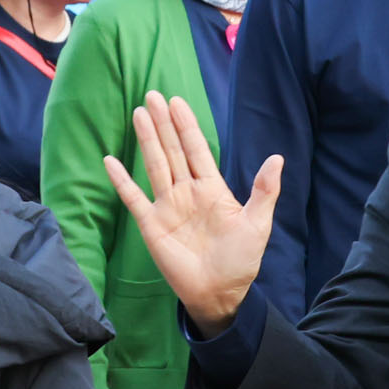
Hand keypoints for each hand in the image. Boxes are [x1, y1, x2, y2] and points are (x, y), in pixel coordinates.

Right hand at [102, 91, 278, 336]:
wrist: (219, 293)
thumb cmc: (241, 261)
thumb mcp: (258, 224)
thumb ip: (264, 191)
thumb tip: (277, 158)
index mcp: (212, 189)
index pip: (197, 149)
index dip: (187, 125)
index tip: (177, 101)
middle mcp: (187, 192)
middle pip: (172, 150)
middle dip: (164, 123)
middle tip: (153, 95)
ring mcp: (167, 206)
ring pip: (155, 165)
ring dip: (147, 140)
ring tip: (139, 113)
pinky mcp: (151, 225)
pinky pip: (133, 198)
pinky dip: (122, 180)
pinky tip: (111, 160)